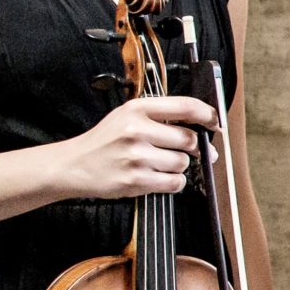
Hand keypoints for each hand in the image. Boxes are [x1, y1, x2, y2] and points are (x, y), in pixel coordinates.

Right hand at [56, 96, 217, 199]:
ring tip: (160, 164)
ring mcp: (136, 156)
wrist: (73, 165)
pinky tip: (157, 176)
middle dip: (196, 147)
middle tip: (193, 151)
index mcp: (137, 109)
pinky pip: (174, 182)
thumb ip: (161, 116)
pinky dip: (172, 182)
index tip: (215, 123)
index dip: (208, 115)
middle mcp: (136, 130)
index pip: (185, 106)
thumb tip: (203, 127)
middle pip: (189, 139)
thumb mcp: (127, 116)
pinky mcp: (135, 180)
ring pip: (182, 163)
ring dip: (179, 166)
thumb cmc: (106, 141)